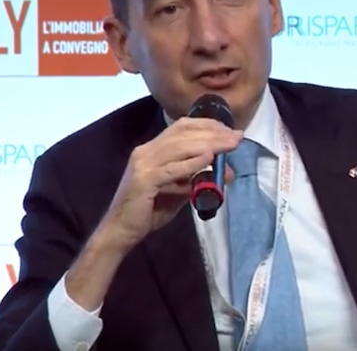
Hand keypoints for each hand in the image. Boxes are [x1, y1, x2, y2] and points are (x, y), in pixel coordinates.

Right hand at [105, 116, 240, 252]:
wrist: (120, 231)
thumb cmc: (148, 211)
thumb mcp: (178, 191)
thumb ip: (198, 179)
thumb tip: (226, 173)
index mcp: (152, 149)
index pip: (181, 127)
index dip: (206, 124)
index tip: (229, 129)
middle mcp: (146, 151)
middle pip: (183, 133)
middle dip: (213, 133)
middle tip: (236, 136)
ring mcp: (143, 164)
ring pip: (179, 147)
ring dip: (208, 144)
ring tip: (229, 144)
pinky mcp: (144, 180)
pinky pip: (172, 169)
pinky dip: (191, 163)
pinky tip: (208, 158)